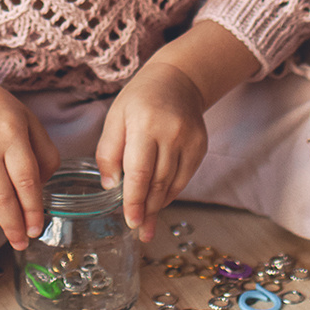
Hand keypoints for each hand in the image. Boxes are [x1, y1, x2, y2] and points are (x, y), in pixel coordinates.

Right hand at [0, 76, 60, 249]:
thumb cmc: (2, 113)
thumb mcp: (32, 124)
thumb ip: (45, 157)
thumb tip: (41, 192)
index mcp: (11, 133)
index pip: (25, 179)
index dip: (33, 208)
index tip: (37, 228)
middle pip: (1, 197)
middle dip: (14, 225)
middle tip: (23, 242)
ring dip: (2, 210)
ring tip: (11, 206)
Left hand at [96, 59, 208, 239]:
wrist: (177, 79)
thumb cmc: (139, 100)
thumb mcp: (115, 118)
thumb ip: (108, 152)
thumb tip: (110, 186)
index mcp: (145, 124)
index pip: (139, 172)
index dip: (134, 200)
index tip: (130, 221)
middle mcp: (171, 132)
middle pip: (158, 182)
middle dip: (147, 210)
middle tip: (138, 230)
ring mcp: (190, 140)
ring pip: (173, 184)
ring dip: (159, 207)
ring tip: (147, 225)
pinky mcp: (200, 146)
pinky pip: (184, 178)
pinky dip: (171, 193)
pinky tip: (159, 202)